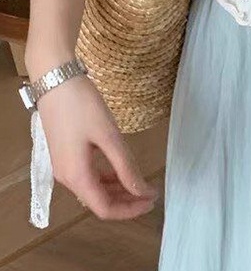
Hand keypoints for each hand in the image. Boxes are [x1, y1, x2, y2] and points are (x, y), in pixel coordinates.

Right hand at [35, 74, 158, 219]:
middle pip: (99, 201)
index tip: (152, 200)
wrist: (56, 81)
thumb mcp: (108, 135)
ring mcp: (65, 166)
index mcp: (76, 176)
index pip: (104, 208)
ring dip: (118, 190)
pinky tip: (122, 170)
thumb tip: (141, 191)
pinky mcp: (67, 155)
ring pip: (94, 189)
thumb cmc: (83, 107)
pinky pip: (89, 175)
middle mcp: (67, 178)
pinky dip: (108, 177)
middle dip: (126, 201)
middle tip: (151, 193)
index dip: (130, 209)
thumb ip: (125, 165)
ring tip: (141, 183)